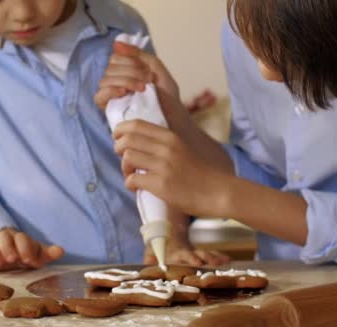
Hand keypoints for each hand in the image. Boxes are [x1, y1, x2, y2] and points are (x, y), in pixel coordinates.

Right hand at [0, 227, 64, 271]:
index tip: (29, 260)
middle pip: (3, 237)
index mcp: (21, 238)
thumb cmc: (27, 254)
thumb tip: (61, 251)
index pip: (22, 238)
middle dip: (7, 247)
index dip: (25, 247)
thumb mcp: (38, 254)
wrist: (11, 253)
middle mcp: (6, 238)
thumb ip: (49, 253)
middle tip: (12, 260)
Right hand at [94, 42, 188, 129]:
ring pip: (105, 79)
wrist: (174, 123)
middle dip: (131, 71)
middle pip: (111, 67)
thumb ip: (140, 55)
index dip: (131, 61)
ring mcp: (112, 97)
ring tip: (142, 89)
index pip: (116, 57)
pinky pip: (98, 97)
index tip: (149, 72)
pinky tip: (124, 93)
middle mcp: (117, 83)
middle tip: (148, 82)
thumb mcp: (158, 71)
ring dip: (125, 80)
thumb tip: (116, 43)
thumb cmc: (168, 100)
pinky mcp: (109, 111)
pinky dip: (110, 91)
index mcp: (128, 72)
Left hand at [113, 120, 231, 217]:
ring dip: (124, 168)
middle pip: (127, 139)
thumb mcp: (182, 148)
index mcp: (170, 137)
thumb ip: (163, 143)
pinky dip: (130, 184)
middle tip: (125, 161)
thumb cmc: (199, 173)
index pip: (135, 124)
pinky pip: (132, 180)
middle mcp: (166, 147)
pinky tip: (138, 188)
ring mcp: (164, 166)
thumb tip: (137, 141)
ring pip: (127, 158)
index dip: (120, 131)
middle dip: (118, 149)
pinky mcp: (162, 184)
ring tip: (132, 175)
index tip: (119, 139)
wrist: (218, 192)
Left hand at [144, 240, 230, 266]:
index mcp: (176, 251)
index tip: (198, 262)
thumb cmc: (158, 246)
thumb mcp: (151, 250)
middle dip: (207, 258)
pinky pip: (211, 255)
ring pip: (206, 254)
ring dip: (215, 257)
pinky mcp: (199, 254)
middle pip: (198, 254)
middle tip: (215, 263)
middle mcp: (187, 251)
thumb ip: (149, 259)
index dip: (191, 258)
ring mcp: (194, 252)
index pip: (184, 255)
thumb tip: (146, 265)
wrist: (166, 233)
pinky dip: (219, 256)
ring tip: (225, 261)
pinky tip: (227, 259)